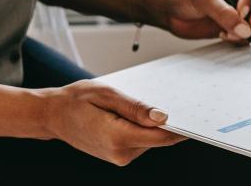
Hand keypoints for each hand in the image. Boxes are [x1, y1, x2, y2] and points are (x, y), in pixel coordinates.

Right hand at [40, 80, 184, 165]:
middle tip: (180, 101)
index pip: (161, 137)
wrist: (53, 115)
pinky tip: (137, 114)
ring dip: (155, 124)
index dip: (181, 128)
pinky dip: (145, 128)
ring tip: (148, 103)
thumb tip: (163, 117)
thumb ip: (136, 108)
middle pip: (158, 139)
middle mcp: (120, 153)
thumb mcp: (107, 94)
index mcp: (117, 137)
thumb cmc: (76, 100)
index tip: (197, 118)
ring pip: (150, 140)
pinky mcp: (119, 154)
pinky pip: (140, 141)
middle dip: (170, 123)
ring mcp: (119, 157)